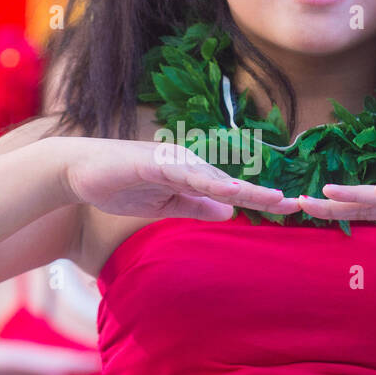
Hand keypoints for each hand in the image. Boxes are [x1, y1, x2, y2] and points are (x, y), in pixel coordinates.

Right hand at [59, 136, 300, 220]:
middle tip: (297, 206)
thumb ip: (195, 206)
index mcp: (190, 176)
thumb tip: (230, 213)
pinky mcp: (153, 163)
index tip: (289, 209)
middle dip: (262, 196)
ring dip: (243, 190)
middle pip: (231, 183)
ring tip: (273, 200)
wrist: (78, 172)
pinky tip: (225, 192)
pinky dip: (205, 182)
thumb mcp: (164, 204)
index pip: (231, 191)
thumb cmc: (120, 185)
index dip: (259, 200)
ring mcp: (171, 161)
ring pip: (213, 179)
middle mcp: (187, 164)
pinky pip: (183, 174)